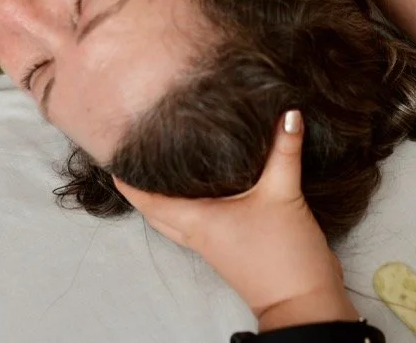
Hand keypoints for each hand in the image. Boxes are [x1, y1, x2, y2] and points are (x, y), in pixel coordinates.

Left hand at [115, 111, 357, 331]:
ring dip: (162, 199)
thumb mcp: (284, 195)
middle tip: (134, 159)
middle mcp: (198, 233)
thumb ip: (285, 152)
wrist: (302, 302)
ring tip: (160, 169)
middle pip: (156, 212)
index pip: (149, 201)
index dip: (128, 182)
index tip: (113, 158)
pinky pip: (197, 223)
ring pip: (175, 219)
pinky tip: (203, 187)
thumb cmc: (283, 254)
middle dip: (140, 189)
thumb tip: (289, 113)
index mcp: (198, 221)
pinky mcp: (228, 247)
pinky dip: (189, 205)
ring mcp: (212, 243)